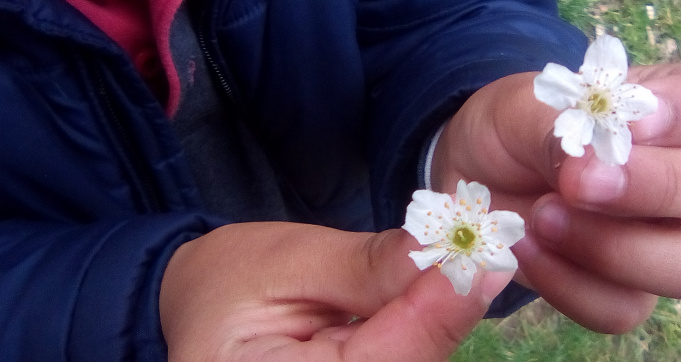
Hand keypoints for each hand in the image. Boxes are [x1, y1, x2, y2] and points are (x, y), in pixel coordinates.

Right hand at [159, 222, 513, 360]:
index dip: (437, 313)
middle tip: (478, 263)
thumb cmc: (231, 281)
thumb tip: (457, 261)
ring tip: (453, 276)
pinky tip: (426, 309)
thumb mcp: (293, 259)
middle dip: (440, 325)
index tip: (484, 260)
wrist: (196, 315)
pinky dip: (417, 344)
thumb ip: (371, 268)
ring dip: (432, 333)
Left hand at [433, 63, 680, 331]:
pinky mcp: (625, 293)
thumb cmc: (513, 130)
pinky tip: (526, 249)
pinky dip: (568, 284)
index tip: (634, 122)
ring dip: (616, 248)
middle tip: (578, 183)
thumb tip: (588, 161)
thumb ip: (558, 125)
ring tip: (542, 219)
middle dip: (655, 187)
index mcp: (674, 112)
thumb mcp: (520, 107)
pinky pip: (624, 308)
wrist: (471, 175)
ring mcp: (665, 243)